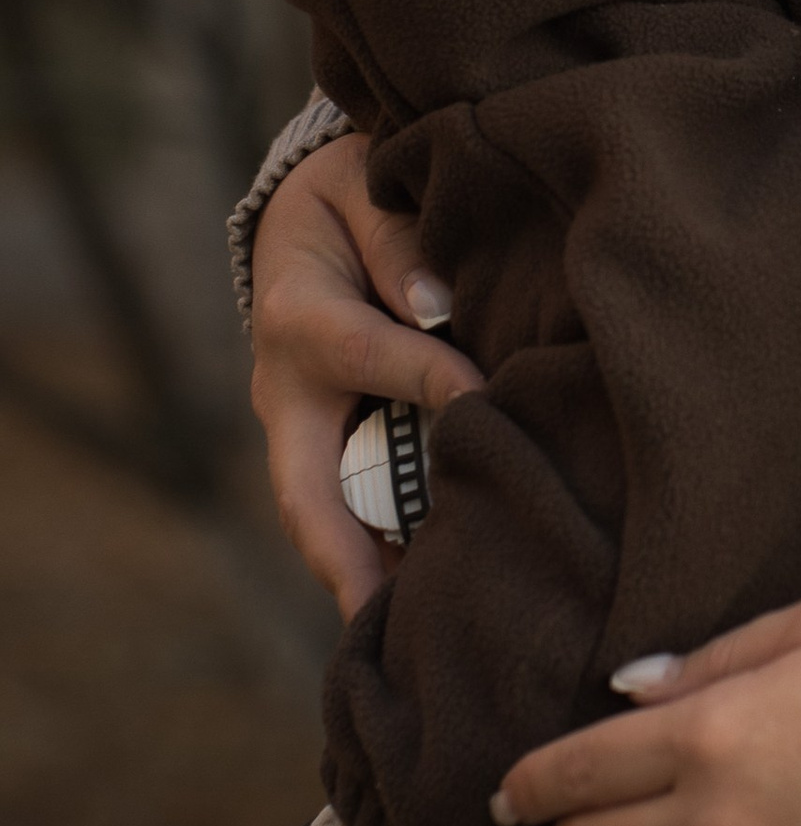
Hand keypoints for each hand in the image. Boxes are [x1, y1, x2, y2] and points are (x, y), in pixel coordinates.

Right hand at [248, 136, 484, 617]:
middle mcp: (285, 387)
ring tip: (423, 636)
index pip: (372, 358)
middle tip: (389, 623)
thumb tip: (437, 305)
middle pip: (309, 490)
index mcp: (300, 314)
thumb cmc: (355, 196)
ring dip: (369, 574)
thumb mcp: (369, 190)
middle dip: (347, 559)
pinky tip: (429, 600)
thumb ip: (403, 242)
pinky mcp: (320, 446)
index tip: (489, 405)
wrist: (306, 214)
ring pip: (325, 516)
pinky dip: (380, 554)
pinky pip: (346, 508)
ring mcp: (298, 428)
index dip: (432, 382)